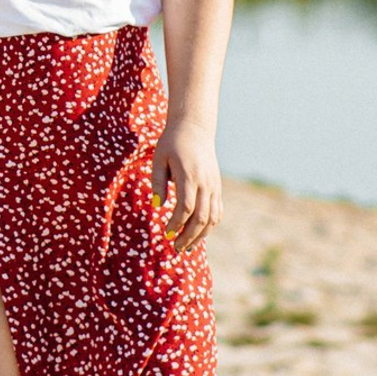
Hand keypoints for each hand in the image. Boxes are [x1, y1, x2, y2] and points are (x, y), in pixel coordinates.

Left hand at [152, 121, 221, 252]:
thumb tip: (158, 206)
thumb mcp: (159, 158)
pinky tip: (198, 234)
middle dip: (188, 236)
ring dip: (200, 235)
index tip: (165, 233)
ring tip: (186, 247)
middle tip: (174, 247)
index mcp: (190, 176)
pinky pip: (217, 211)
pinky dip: (210, 225)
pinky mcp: (217, 186)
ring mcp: (214, 186)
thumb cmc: (172, 142)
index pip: (186, 208)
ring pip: (212, 218)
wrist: (195, 128)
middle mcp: (206, 183)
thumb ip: (158, 182)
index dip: (176, 224)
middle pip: (201, 218)